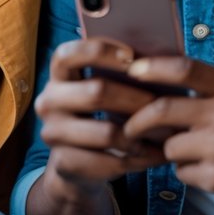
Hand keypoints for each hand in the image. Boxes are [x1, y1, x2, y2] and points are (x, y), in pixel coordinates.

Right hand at [34, 39, 165, 190]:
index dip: (100, 51)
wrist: (77, 163)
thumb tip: (159, 60)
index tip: (132, 56)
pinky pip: (109, 162)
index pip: (68, 54)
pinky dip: (137, 160)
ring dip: (140, 135)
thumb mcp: (105, 89)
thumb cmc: (101, 114)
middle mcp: (49, 101)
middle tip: (162, 105)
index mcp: (58, 75)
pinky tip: (154, 156)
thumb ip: (120, 72)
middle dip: (136, 99)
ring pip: (106, 133)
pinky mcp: (63, 162)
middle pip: (96, 92)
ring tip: (165, 134)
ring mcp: (53, 133)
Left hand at [122, 56, 213, 214]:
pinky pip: (181, 171)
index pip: (185, 68)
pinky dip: (187, 173)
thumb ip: (206, 87)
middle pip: (162, 110)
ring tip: (196, 154)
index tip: (131, 71)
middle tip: (129, 128)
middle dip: (137, 121)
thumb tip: (154, 77)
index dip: (152, 68)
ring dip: (172, 153)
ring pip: (169, 146)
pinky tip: (208, 171)